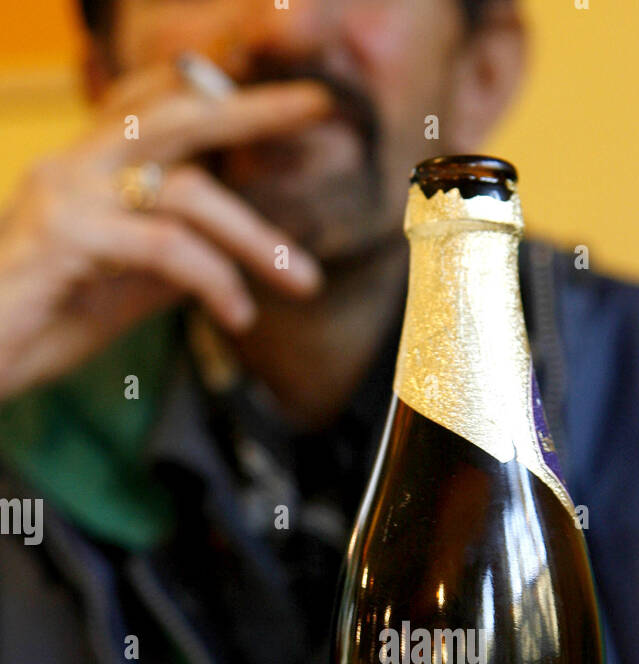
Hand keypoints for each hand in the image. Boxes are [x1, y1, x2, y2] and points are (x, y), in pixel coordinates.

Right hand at [0, 65, 330, 399]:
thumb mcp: (121, 286)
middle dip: (254, 108)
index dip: (218, 87)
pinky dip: (213, 278)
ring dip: (255, 236)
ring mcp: (67, 196)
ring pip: (185, 190)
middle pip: (177, 112)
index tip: (286, 87)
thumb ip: (170, 261)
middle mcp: (75, 164)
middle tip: (320, 105)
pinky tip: (237, 314)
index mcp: (87, 165)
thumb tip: (233, 258)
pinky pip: (162, 247)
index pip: (157, 102)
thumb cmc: (39, 323)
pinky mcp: (65, 239)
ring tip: (303, 280)